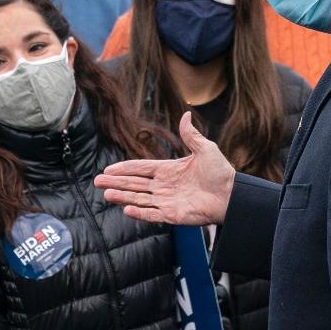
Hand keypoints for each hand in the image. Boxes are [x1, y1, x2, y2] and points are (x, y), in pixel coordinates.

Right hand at [95, 112, 236, 225]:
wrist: (232, 194)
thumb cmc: (221, 172)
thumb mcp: (205, 149)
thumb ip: (191, 135)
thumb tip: (186, 114)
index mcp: (168, 170)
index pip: (140, 169)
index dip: (124, 169)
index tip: (108, 170)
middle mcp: (164, 186)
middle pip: (134, 184)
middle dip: (116, 183)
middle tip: (97, 182)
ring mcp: (167, 201)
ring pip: (139, 199)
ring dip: (122, 197)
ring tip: (106, 194)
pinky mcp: (173, 215)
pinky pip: (152, 214)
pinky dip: (140, 213)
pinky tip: (126, 209)